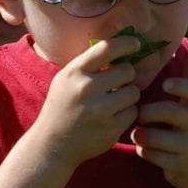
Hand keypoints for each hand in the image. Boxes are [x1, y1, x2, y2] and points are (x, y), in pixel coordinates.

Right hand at [33, 35, 141, 165]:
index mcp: (75, 72)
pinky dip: (127, 113)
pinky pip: (133, 112)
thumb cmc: (63, 106)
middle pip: (127, 71)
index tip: (136, 44)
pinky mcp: (111, 128)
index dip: (127, 43)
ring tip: (114, 101)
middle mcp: (87, 88)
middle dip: (127, 76)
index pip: (107, 48)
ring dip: (128, 95)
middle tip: (117, 83)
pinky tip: (113, 116)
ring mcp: (100, 110)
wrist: (52, 145)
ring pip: (134, 92)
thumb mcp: (67, 79)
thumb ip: (90, 64)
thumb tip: (122, 44)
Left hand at [132, 50, 187, 187]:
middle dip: (148, 112)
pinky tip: (145, 148)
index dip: (184, 86)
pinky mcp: (182, 168)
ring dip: (141, 134)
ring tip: (137, 133)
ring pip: (157, 136)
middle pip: (171, 112)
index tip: (166, 85)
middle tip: (140, 114)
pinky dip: (144, 151)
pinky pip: (154, 155)